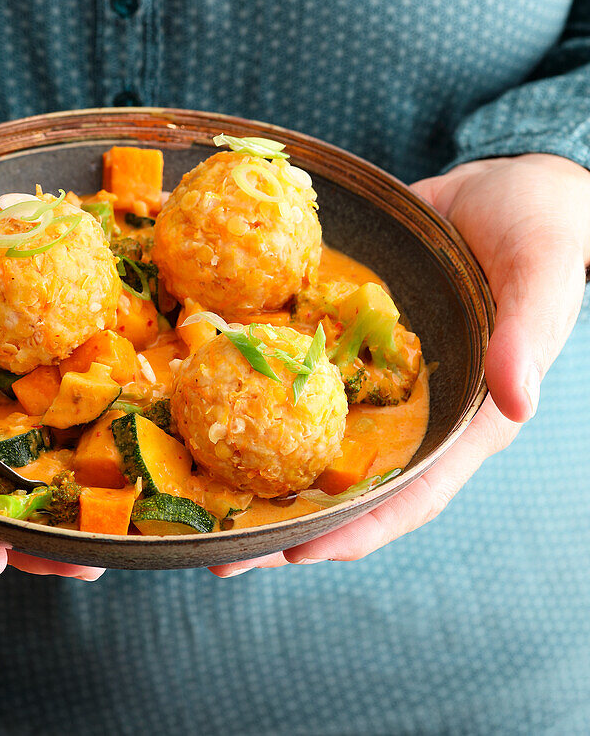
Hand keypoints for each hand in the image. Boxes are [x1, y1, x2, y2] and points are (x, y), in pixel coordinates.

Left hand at [210, 153, 589, 575]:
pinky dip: (262, 390)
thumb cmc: (544, 231)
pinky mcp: (352, 339)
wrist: (509, 183)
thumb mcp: (543, 275)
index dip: (358, 529)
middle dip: (286, 521)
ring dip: (259, 467)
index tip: (296, 555)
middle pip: (348, 483)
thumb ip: (528, 334)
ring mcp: (379, 378)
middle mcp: (416, 410)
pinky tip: (211, 396)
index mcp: (468, 418)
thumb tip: (516, 403)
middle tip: (216, 553)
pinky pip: (304, 372)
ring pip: (315, 434)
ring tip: (193, 494)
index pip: (413, 494)